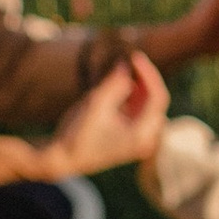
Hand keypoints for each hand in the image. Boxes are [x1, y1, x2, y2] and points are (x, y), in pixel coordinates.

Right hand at [36, 53, 169, 178]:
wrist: (62, 160)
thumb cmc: (76, 135)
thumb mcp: (95, 105)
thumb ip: (113, 84)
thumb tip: (125, 65)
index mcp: (141, 135)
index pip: (157, 97)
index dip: (148, 73)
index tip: (134, 57)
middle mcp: (144, 140)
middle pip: (155, 101)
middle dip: (144, 79)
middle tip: (130, 60)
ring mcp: (138, 140)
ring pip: (146, 106)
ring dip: (137, 87)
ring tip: (122, 70)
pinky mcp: (129, 138)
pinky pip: (137, 112)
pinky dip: (131, 98)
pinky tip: (117, 85)